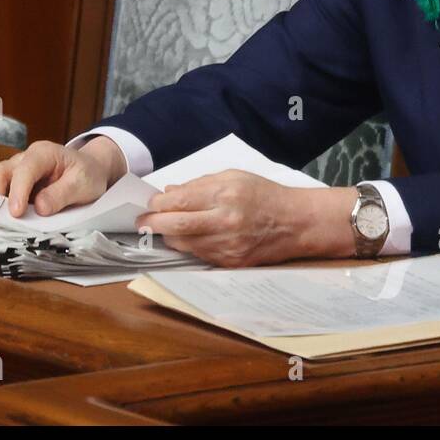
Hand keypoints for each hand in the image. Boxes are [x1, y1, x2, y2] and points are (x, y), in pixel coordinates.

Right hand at [0, 138, 123, 216]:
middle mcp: (23, 159)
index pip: (24, 170)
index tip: (16, 213)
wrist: (88, 171)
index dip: (18, 192)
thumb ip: (62, 194)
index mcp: (44, 153)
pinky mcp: (7, 184)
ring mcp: (12, 170)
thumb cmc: (86, 175)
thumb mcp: (84, 183)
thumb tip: (39, 208)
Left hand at [137, 170, 357, 266]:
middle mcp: (225, 221)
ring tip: (164, 229)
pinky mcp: (230, 262)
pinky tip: (188, 238)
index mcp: (226, 194)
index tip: (150, 202)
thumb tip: (170, 192)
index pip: (179, 201)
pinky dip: (189, 246)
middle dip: (153, 223)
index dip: (158, 203)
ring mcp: (227, 245)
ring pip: (183, 244)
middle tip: (143, 221)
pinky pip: (198, 255)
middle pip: (175, 225)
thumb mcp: (235, 177)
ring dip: (169, 236)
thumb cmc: (265, 195)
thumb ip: (201, 184)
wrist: (296, 223)